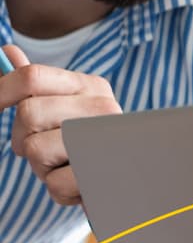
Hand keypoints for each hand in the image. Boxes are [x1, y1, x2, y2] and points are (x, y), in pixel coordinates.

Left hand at [0, 45, 120, 205]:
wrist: (129, 180)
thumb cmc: (85, 145)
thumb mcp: (61, 110)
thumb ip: (34, 85)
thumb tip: (8, 52)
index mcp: (91, 87)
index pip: (32, 77)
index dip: (2, 91)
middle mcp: (105, 108)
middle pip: (28, 113)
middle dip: (22, 137)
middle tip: (41, 148)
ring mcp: (108, 140)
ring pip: (35, 149)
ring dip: (40, 167)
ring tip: (64, 166)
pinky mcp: (106, 174)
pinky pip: (54, 182)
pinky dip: (58, 189)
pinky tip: (79, 183)